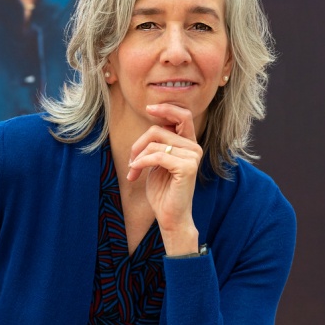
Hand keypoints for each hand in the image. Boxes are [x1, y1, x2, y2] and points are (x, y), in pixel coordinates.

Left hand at [127, 103, 201, 254]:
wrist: (169, 216)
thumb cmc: (162, 190)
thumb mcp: (157, 161)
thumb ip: (158, 143)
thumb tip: (153, 123)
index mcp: (188, 144)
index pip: (183, 116)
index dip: (166, 108)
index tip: (149, 108)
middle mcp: (194, 147)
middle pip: (159, 130)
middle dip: (139, 143)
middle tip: (131, 160)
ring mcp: (193, 157)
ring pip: (155, 144)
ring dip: (137, 157)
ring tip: (133, 170)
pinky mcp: (187, 167)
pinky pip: (156, 156)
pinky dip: (140, 164)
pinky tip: (134, 174)